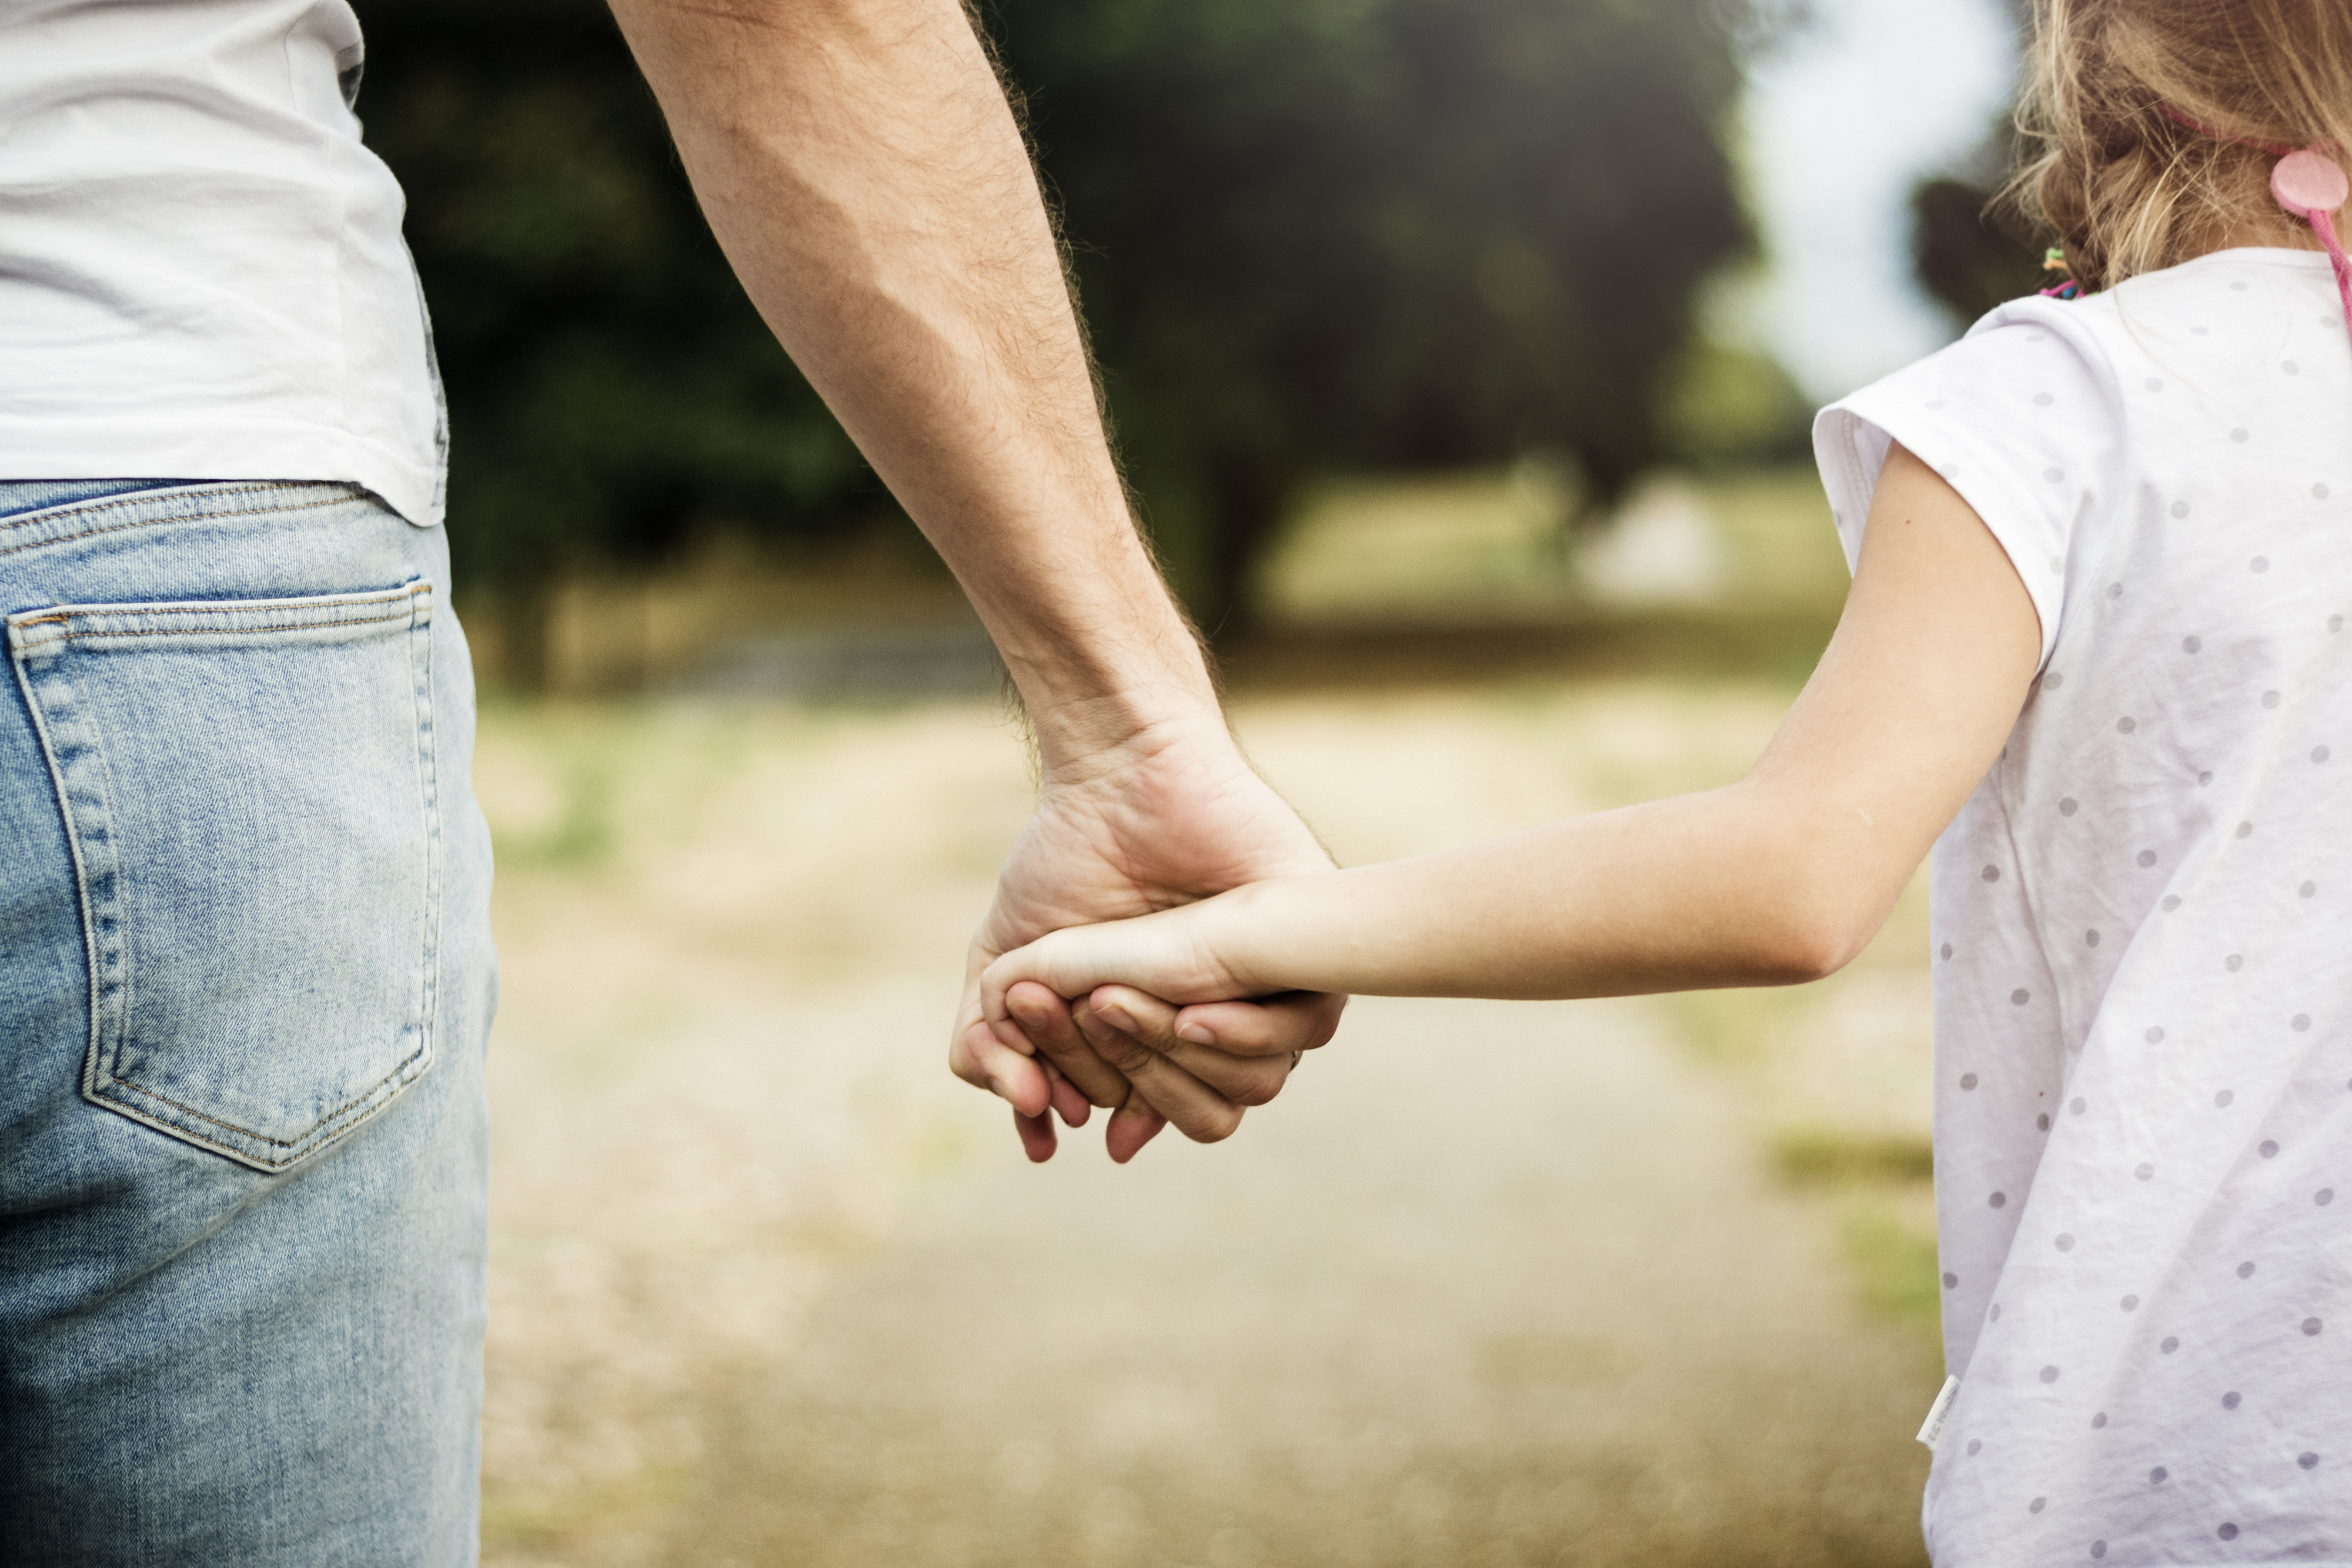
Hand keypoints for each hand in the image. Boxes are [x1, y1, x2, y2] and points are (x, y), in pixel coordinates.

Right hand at [950, 716, 1344, 1159]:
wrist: (1116, 779)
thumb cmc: (1065, 862)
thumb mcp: (1003, 967)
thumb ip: (993, 1048)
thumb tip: (1039, 1124)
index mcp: (1165, 1036)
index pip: (1153, 1114)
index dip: (1107, 1111)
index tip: (1054, 1095)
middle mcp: (1225, 1021)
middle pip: (1202, 1110)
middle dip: (1119, 1073)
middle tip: (1074, 1006)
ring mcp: (1274, 989)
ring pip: (1252, 1083)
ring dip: (1167, 1052)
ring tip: (1111, 998)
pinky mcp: (1315, 950)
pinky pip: (1303, 1031)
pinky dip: (1241, 1033)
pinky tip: (1193, 1007)